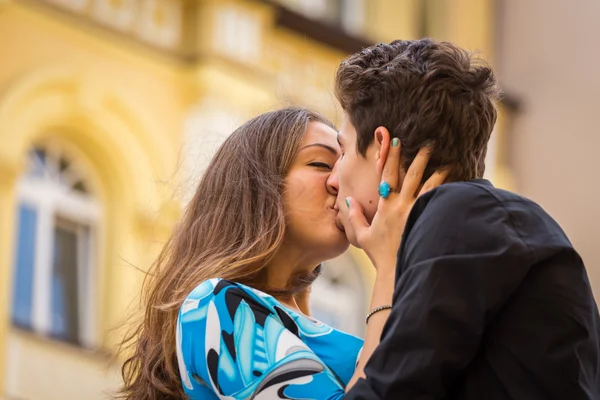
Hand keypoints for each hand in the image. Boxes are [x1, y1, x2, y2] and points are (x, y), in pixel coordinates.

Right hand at [345, 142, 448, 271]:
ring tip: (448, 161)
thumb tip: (348, 199)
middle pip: (410, 175)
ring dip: (437, 172)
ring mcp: (414, 212)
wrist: (395, 270)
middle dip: (418, 157)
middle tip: (428, 143)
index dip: (392, 157)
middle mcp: (400, 206)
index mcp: (384, 206)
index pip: (388, 175)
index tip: (397, 141)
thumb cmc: (379, 255)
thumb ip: (354, 216)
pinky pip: (437, 201)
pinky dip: (445, 190)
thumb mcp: (361, 236)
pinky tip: (455, 183)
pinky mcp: (426, 220)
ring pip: (428, 186)